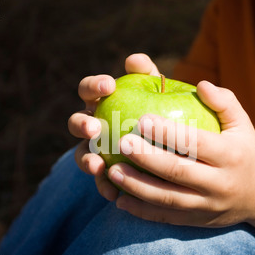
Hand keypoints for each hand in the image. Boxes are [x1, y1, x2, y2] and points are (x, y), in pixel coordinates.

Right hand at [68, 53, 159, 201]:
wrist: (177, 150)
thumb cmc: (168, 113)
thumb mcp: (163, 93)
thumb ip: (150, 76)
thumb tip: (135, 60)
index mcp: (103, 103)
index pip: (89, 90)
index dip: (93, 85)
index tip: (109, 85)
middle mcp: (95, 126)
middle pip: (77, 123)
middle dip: (81, 124)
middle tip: (94, 128)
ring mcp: (97, 152)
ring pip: (81, 155)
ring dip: (85, 160)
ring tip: (97, 166)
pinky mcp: (107, 175)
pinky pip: (100, 182)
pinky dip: (105, 187)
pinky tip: (115, 194)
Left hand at [107, 81, 254, 226]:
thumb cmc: (245, 151)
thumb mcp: (243, 124)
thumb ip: (225, 102)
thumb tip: (200, 83)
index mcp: (230, 155)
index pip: (196, 143)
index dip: (168, 132)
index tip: (141, 119)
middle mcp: (220, 183)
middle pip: (178, 171)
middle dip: (147, 158)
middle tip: (121, 142)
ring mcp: (207, 206)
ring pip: (168, 198)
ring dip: (137, 186)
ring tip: (112, 172)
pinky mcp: (197, 221)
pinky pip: (166, 217)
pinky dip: (142, 211)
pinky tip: (120, 200)